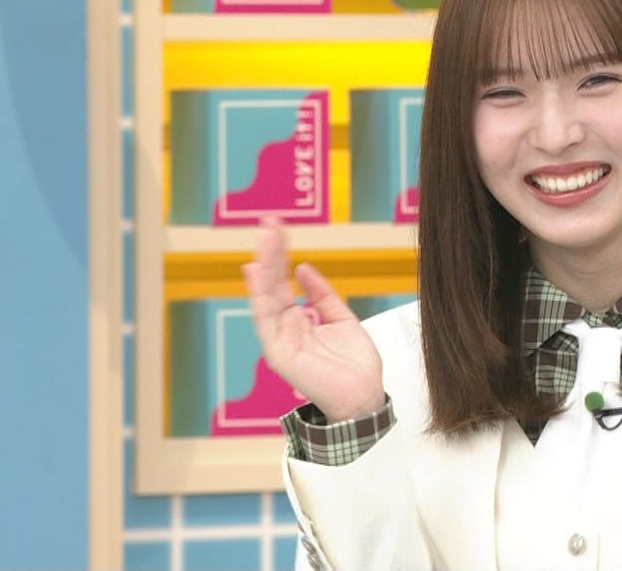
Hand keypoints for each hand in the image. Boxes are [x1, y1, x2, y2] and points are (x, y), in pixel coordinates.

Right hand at [243, 218, 385, 421]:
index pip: (283, 283)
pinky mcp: (279, 354)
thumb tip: (303, 267)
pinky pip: (266, 321)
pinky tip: (257, 272)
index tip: (277, 229)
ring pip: (266, 298)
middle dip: (270, 254)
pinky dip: (260, 296)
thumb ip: (322, 295)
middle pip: (272, 285)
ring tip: (265, 239)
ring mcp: (279, 341)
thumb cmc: (355, 366)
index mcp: (298, 321)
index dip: (280, 256)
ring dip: (264, 267)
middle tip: (269, 224)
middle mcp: (285, 329)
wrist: (364, 397)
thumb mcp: (341, 319)